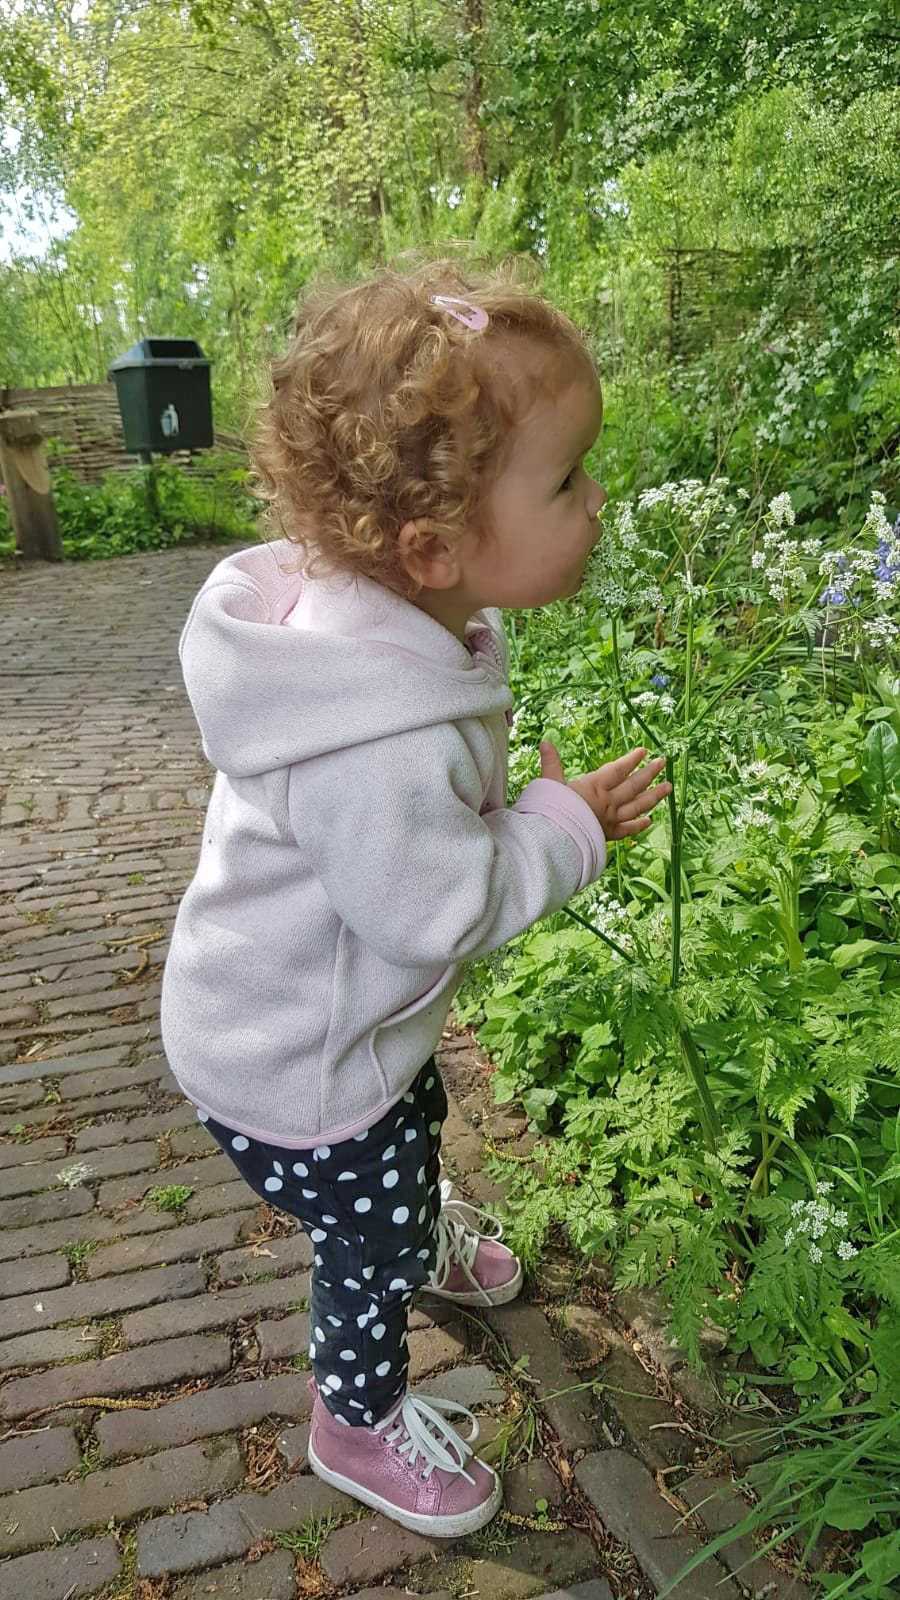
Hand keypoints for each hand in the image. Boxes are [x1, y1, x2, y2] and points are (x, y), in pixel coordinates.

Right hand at [539, 740, 671, 840]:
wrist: (554, 841)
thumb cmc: (550, 812)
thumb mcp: (548, 784)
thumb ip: (551, 763)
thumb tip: (545, 742)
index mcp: (594, 787)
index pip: (617, 770)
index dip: (631, 759)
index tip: (644, 751)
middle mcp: (607, 802)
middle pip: (633, 786)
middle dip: (649, 772)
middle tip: (663, 762)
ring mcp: (610, 819)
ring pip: (637, 806)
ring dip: (654, 796)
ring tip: (668, 787)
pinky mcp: (608, 835)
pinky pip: (628, 829)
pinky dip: (639, 825)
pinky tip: (650, 820)